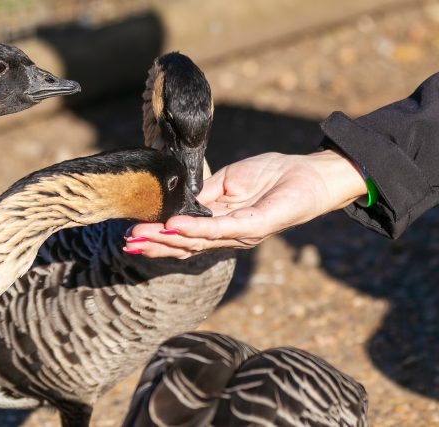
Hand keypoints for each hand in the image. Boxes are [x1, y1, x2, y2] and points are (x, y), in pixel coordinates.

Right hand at [123, 149, 367, 257]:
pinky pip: (220, 229)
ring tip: (141, 236)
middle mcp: (228, 235)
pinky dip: (194, 228)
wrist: (310, 173)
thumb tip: (178, 203)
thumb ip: (205, 195)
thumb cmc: (273, 175)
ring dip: (166, 240)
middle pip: (186, 246)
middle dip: (155, 245)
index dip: (158, 237)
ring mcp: (241, 233)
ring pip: (197, 242)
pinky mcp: (255, 226)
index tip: (132, 236)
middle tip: (128, 243)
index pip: (185, 236)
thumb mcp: (230, 181)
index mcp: (220, 225)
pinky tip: (173, 226)